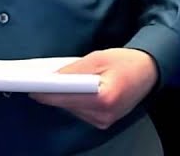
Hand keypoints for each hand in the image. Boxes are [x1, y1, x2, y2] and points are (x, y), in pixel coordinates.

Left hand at [30, 48, 158, 129]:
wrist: (148, 72)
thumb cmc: (126, 62)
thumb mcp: (98, 57)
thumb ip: (74, 69)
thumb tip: (51, 77)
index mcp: (104, 98)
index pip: (66, 97)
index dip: (46, 91)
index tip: (30, 86)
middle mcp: (103, 115)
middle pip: (66, 105)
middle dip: (53, 91)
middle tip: (41, 77)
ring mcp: (103, 121)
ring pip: (71, 109)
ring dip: (63, 95)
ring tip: (62, 80)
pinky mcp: (102, 122)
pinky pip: (79, 111)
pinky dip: (73, 100)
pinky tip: (75, 88)